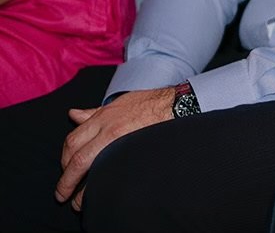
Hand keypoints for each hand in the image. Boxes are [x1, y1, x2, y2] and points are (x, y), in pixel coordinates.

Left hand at [57, 88, 173, 209]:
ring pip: (89, 168)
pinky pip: (111, 173)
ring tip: (77, 202)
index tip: (64, 169)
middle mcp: (108, 129)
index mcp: (103, 117)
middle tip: (64, 191)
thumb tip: (73, 114)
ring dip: (80, 188)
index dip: (64, 159)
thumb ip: (94, 112)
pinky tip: (101, 194)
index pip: (72, 140)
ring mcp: (121, 142)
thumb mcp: (120, 102)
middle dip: (66, 178)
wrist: (179, 105)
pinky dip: (102, 186)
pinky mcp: (134, 152)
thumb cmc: (151, 102)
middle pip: (76, 158)